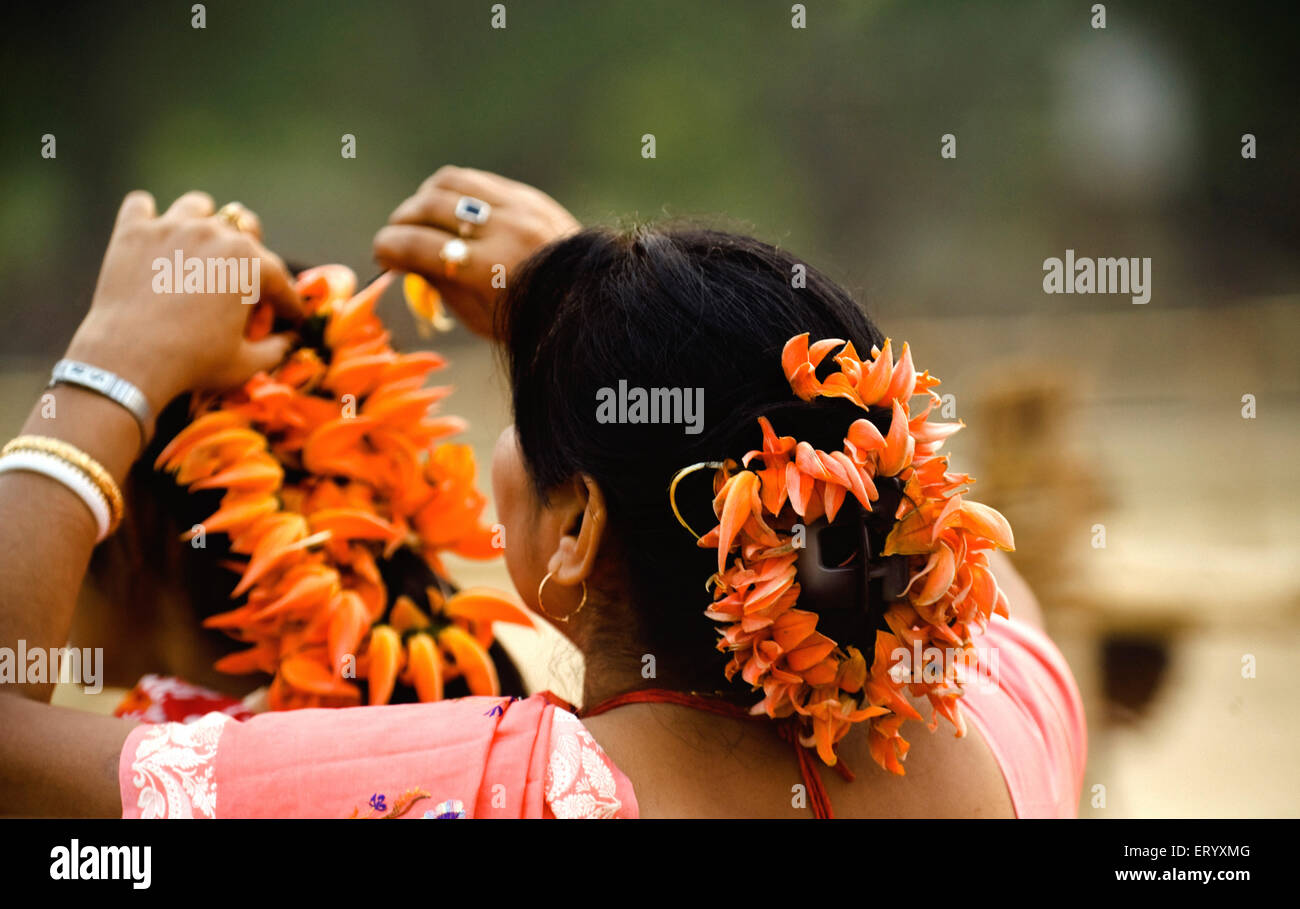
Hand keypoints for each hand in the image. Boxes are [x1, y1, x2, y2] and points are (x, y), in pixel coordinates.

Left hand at [65, 190, 300, 411]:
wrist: (129, 360)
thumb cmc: (194, 363)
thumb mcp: (248, 363)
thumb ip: (278, 349)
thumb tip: (292, 340)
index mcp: (249, 262)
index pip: (279, 277)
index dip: (288, 302)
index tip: (290, 316)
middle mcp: (214, 233)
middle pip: (244, 232)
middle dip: (251, 257)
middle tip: (244, 283)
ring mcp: (171, 227)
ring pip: (197, 206)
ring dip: (203, 221)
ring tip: (199, 245)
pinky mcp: (133, 232)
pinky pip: (141, 204)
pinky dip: (147, 217)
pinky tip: (152, 236)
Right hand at [372, 166, 579, 337]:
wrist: (589, 302)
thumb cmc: (529, 319)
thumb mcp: (478, 317)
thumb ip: (439, 285)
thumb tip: (403, 259)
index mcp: (490, 269)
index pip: (421, 246)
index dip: (389, 247)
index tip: (380, 253)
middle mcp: (504, 230)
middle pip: (430, 207)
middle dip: (402, 221)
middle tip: (395, 237)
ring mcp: (519, 208)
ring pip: (450, 182)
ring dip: (423, 198)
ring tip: (419, 219)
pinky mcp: (528, 197)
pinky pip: (476, 180)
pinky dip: (452, 191)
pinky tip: (447, 209)